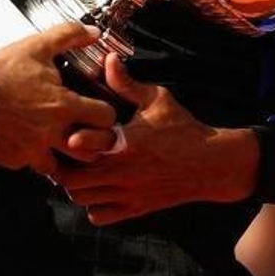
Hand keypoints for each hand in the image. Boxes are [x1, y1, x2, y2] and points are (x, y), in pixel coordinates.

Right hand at [0, 23, 116, 173]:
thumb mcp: (35, 46)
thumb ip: (68, 35)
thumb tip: (93, 32)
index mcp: (64, 106)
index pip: (106, 119)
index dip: (106, 115)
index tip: (98, 111)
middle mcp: (53, 133)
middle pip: (93, 152)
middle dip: (92, 143)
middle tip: (86, 133)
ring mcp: (34, 150)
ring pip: (64, 167)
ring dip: (63, 156)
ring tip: (57, 142)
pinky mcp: (15, 159)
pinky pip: (32, 166)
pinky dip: (33, 157)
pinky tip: (28, 141)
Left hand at [52, 54, 258, 224]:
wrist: (212, 164)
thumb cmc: (183, 128)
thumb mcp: (157, 100)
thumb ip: (127, 83)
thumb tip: (108, 59)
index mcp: (124, 142)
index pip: (81, 146)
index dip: (66, 140)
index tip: (65, 132)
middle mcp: (123, 172)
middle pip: (72, 179)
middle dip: (62, 166)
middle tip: (63, 154)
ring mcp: (128, 194)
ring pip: (82, 199)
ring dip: (75, 186)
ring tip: (78, 170)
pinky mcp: (136, 209)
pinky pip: (100, 216)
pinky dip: (92, 206)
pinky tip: (97, 190)